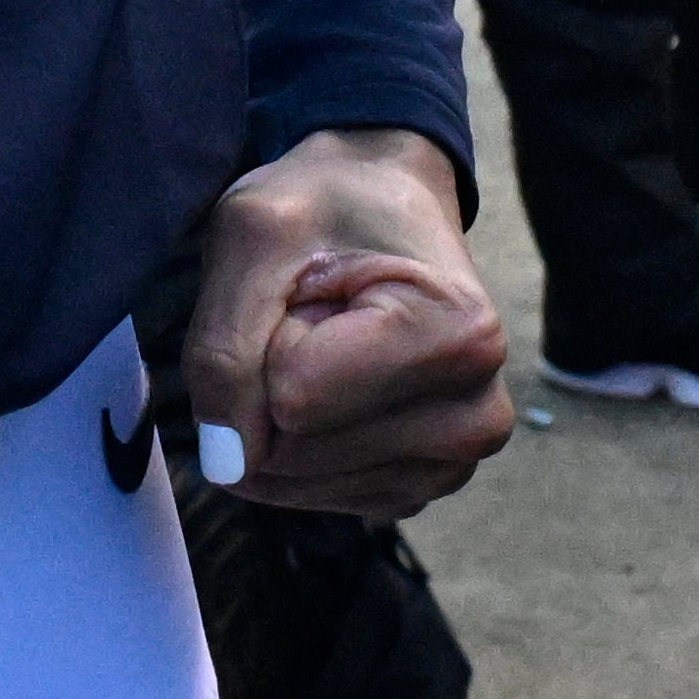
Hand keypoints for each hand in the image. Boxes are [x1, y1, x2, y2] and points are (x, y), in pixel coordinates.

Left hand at [176, 128, 513, 519]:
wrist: (380, 203)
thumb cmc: (324, 207)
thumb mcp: (252, 235)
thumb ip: (223, 347)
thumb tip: (228, 465)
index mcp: (458, 336)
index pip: (292, 397)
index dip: (271, 338)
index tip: (312, 287)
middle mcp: (476, 415)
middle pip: (293, 448)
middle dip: (270, 380)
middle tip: (316, 313)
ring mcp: (452, 463)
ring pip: (294, 478)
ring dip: (278, 412)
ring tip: (328, 343)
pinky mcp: (417, 488)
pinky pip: (309, 495)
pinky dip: (293, 443)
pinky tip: (332, 386)